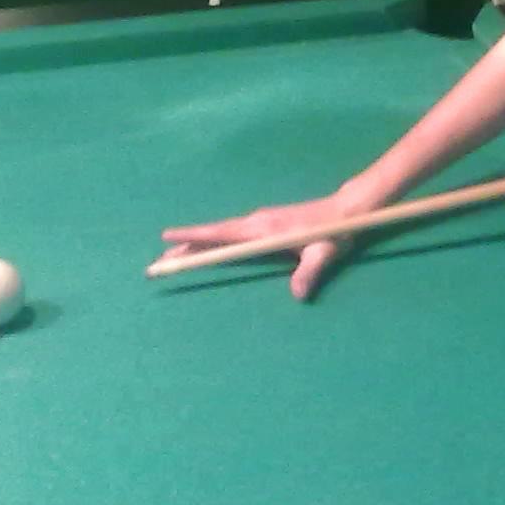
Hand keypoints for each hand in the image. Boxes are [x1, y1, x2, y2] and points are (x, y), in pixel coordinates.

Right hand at [157, 194, 356, 300]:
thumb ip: (310, 273)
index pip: (223, 235)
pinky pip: (232, 231)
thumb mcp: (325, 253)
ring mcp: (260, 220)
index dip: (196, 238)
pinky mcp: (266, 222)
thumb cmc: (335, 232)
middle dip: (186, 246)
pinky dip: (214, 239)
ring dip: (198, 242)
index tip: (169, 240)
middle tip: (158, 262)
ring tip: (175, 255)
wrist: (346, 209)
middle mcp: (257, 222)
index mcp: (264, 229)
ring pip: (222, 232)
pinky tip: (208, 246)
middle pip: (214, 235)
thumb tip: (297, 295)